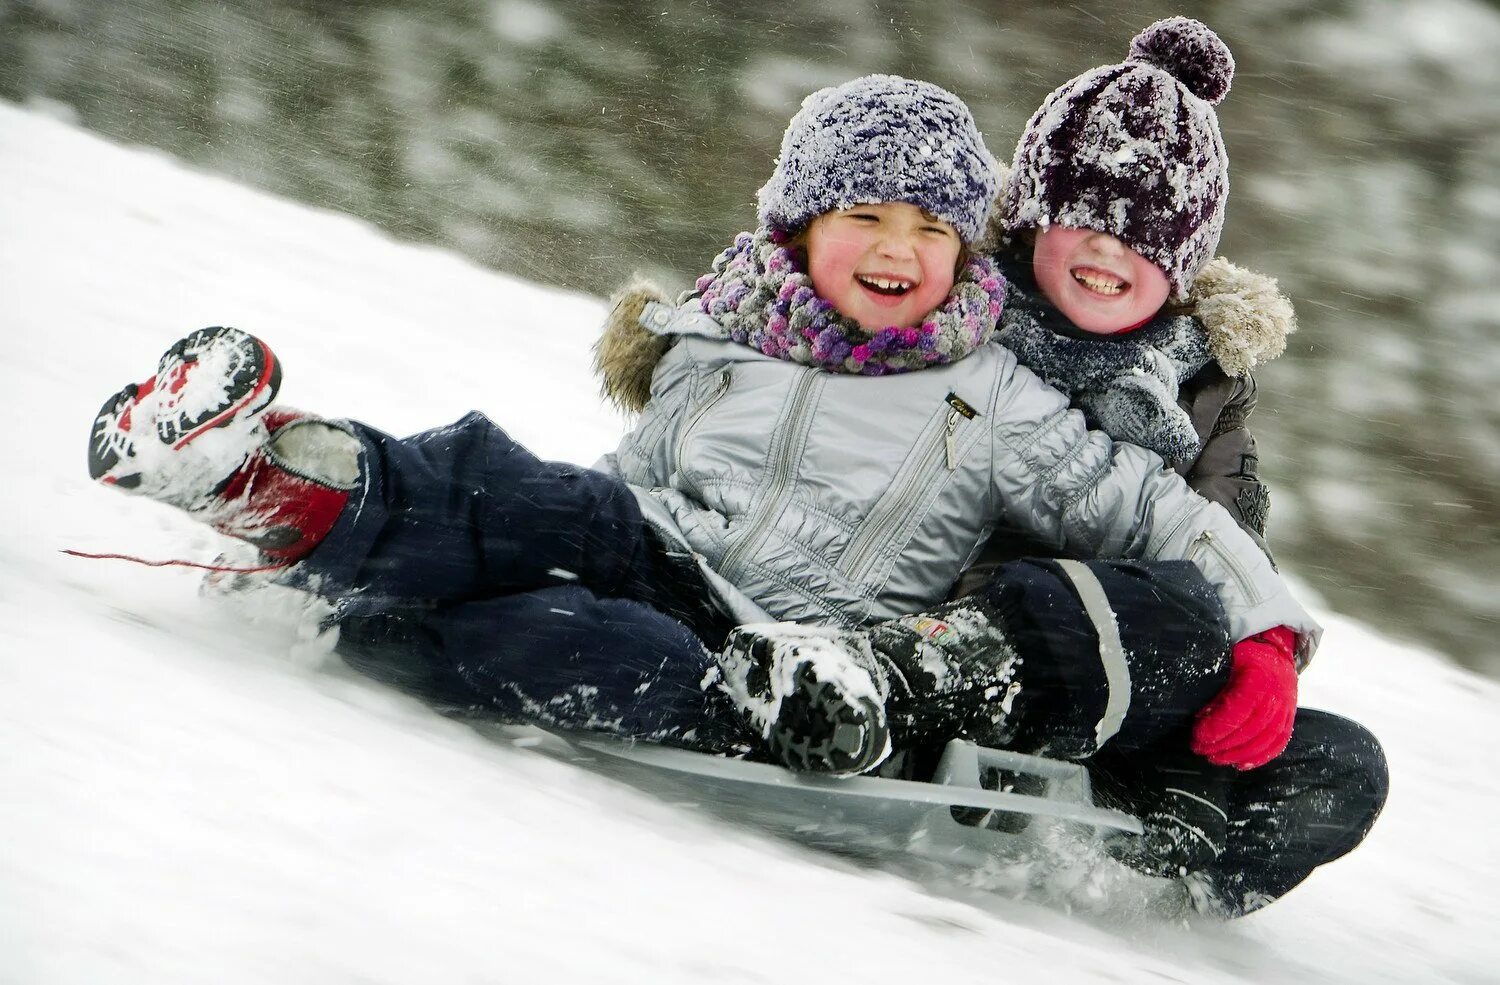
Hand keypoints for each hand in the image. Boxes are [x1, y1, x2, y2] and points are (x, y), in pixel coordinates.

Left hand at [1191, 626, 1297, 769]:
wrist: (1273, 649)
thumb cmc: (1243, 655)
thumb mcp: (1225, 662)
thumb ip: (1216, 689)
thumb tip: (1201, 716)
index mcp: (1260, 676)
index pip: (1239, 709)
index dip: (1218, 726)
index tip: (1198, 735)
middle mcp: (1277, 694)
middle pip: (1252, 728)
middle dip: (1223, 744)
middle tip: (1200, 750)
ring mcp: (1287, 707)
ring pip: (1265, 739)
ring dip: (1238, 754)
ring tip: (1215, 759)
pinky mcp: (1290, 717)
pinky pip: (1279, 742)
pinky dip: (1260, 757)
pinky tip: (1240, 765)